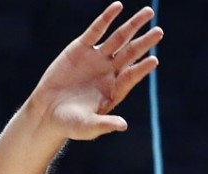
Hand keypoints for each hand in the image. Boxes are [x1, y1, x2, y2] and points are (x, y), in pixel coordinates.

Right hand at [29, 3, 162, 140]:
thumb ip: (104, 124)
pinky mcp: (80, 49)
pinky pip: (96, 30)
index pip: (132, 75)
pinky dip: (106, 19)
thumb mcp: (87, 127)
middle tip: (159, 32)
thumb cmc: (70, 124)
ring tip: (148, 12)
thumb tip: (123, 126)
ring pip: (118, 39)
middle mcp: (109, 73)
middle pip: (131, 54)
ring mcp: (96, 59)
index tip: (154, 60)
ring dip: (133, 25)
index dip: (142, 68)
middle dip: (145, 42)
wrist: (48, 113)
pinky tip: (118, 7)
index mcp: (115, 90)